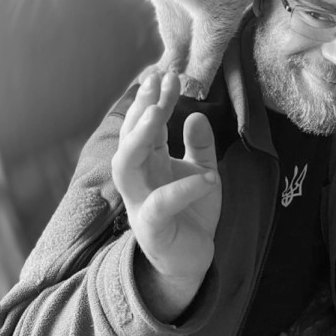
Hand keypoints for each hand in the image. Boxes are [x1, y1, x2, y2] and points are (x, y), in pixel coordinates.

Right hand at [111, 71, 220, 319]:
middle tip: (158, 81)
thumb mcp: (201, 172)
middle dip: (142, 109)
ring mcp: (140, 204)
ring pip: (126, 167)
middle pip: (130, 139)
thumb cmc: (191, 214)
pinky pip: (163, 204)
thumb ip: (199, 147)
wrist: (190, 261)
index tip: (167, 73)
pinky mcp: (153, 228)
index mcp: (149, 164)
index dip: (154, 99)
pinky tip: (209, 178)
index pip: (146, 126)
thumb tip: (195, 114)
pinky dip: (185, 189)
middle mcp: (139, 180)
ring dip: (140, 138)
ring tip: (161, 113)